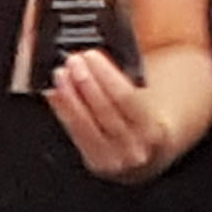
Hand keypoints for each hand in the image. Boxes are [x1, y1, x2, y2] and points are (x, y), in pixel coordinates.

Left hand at [42, 49, 177, 182]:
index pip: (126, 98)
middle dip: (85, 82)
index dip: (105, 75)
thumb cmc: (147, 119)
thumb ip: (134, 72)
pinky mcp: (94, 163)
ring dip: (69, 96)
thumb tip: (111, 47)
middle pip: (104, 110)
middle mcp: (135, 150)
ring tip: (61, 75)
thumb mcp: (150, 96)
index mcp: (155, 132)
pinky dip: (63, 112)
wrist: (148, 153)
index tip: (91, 56)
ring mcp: (113, 160)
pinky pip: (75, 134)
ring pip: (85, 124)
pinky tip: (56, 95)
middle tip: (73, 61)